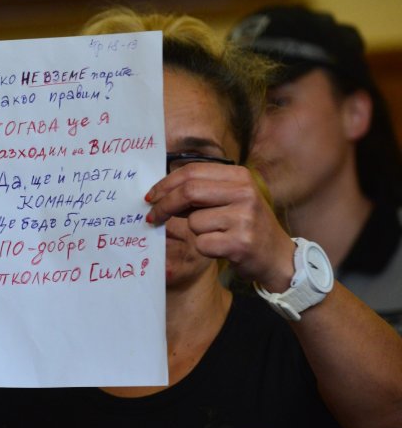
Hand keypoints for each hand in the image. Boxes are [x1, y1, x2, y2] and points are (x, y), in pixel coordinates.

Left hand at [145, 163, 294, 290]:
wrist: (276, 256)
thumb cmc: (245, 225)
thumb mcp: (230, 198)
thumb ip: (201, 191)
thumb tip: (160, 193)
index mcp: (240, 176)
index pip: (192, 172)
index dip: (165, 184)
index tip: (151, 197)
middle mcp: (245, 193)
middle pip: (189, 191)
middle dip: (164, 205)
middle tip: (152, 217)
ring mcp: (244, 218)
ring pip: (194, 221)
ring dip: (195, 232)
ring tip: (216, 235)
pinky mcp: (240, 242)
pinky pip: (202, 243)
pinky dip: (204, 248)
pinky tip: (222, 248)